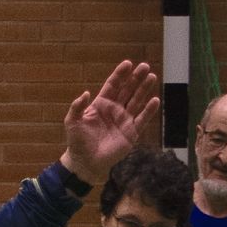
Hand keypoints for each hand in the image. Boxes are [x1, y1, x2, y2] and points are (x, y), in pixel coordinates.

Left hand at [62, 60, 159, 184]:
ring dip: (144, 89)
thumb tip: (86, 93)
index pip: (113, 85)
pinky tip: (155, 100)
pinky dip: (149, 110)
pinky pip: (142, 119)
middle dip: (136, 78)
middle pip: (128, 90)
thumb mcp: (72, 122)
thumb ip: (77, 107)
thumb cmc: (77, 141)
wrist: (85, 162)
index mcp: (101, 104)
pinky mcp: (131, 133)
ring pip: (137, 101)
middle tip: (145, 66)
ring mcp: (124, 120)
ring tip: (152, 77)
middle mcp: (115, 109)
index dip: (120, 74)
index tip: (128, 64)